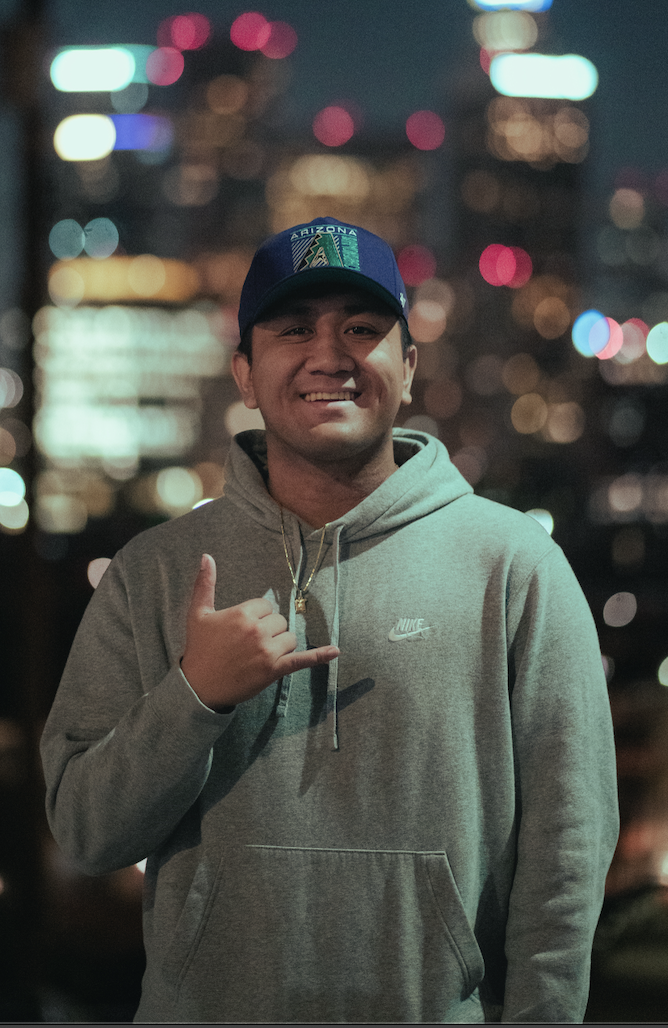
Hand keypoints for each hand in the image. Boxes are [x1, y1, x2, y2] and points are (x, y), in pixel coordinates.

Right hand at [180, 554, 339, 710]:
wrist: (198, 687)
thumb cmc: (199, 649)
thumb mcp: (197, 614)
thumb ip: (204, 583)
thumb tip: (206, 556)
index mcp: (242, 614)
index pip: (266, 606)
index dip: (256, 616)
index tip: (242, 629)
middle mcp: (258, 631)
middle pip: (280, 621)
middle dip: (268, 630)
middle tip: (248, 644)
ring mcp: (268, 651)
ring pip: (290, 638)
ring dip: (280, 644)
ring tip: (259, 654)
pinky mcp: (275, 670)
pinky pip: (302, 660)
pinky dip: (319, 656)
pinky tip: (335, 651)